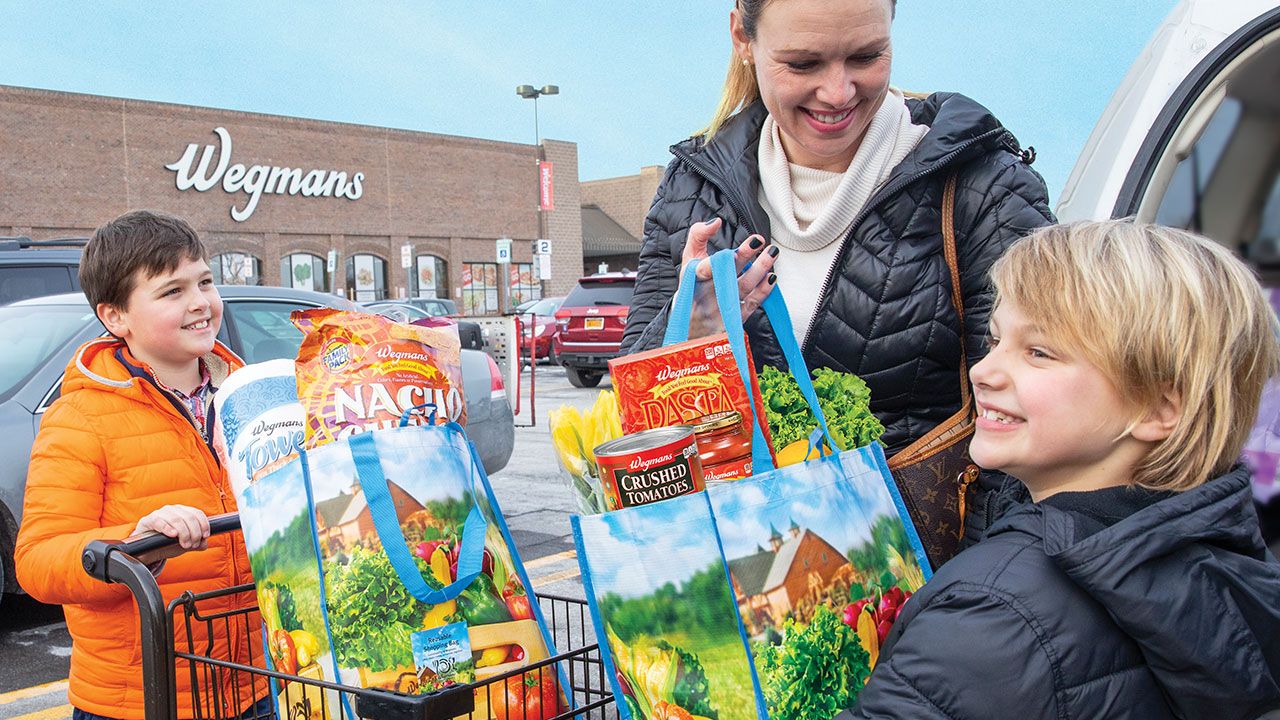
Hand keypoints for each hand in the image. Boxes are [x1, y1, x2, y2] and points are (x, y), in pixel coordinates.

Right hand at [134, 505, 209, 550]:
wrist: (148, 550)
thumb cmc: (168, 543)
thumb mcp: (185, 543)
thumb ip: (197, 543)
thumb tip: (205, 544)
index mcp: (183, 512)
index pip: (197, 513)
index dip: (204, 525)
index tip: (205, 536)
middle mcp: (173, 510)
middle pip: (189, 517)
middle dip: (194, 533)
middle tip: (193, 545)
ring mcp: (160, 513)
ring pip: (176, 519)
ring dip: (184, 533)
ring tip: (185, 545)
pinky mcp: (148, 520)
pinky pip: (159, 521)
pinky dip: (167, 528)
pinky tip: (173, 535)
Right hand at [680, 218, 777, 333]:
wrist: (690, 325)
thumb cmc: (692, 286)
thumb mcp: (688, 261)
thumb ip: (698, 236)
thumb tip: (716, 222)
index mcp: (693, 280)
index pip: (703, 270)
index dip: (715, 260)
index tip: (729, 248)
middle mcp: (707, 296)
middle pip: (727, 276)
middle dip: (743, 257)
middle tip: (758, 240)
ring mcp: (722, 310)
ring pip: (743, 288)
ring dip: (760, 269)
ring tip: (772, 252)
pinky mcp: (735, 320)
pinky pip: (752, 304)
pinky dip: (763, 291)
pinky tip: (771, 276)